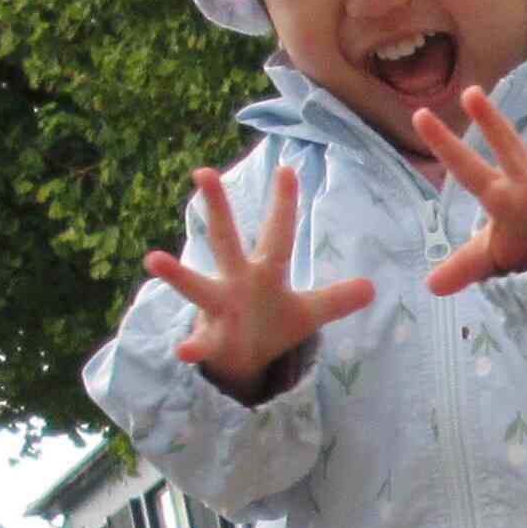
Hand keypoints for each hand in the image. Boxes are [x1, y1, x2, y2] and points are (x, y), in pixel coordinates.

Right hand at [142, 165, 376, 398]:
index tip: (288, 168)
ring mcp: (220, 306)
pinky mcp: (213, 338)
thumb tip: (373, 288)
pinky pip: (201, 343)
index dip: (284, 204)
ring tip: (153, 259)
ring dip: (177, 274)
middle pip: (226, 239)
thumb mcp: (308, 312)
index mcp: (265, 271)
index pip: (279, 233)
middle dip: (218, 209)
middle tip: (204, 172)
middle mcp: (237, 280)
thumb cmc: (271, 324)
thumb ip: (336, 299)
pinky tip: (182, 352)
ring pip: (196, 285)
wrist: (244, 359)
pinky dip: (193, 348)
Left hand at [414, 86, 526, 295]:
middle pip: (508, 150)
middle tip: (471, 94)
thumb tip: (431, 286)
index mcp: (500, 194)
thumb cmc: (526, 239)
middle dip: (491, 125)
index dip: (445, 145)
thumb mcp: (491, 254)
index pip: (467, 168)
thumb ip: (463, 266)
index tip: (420, 115)